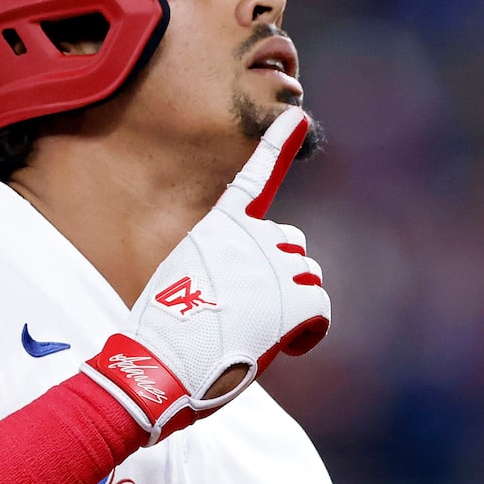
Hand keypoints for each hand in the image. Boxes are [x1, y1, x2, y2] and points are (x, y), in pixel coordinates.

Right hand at [76, 107, 330, 439]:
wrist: (162, 366)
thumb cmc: (165, 335)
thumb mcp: (183, 281)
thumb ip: (223, 266)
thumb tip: (252, 290)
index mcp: (219, 226)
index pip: (255, 177)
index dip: (278, 145)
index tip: (297, 118)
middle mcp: (252, 236)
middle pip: (291, 247)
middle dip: (280, 277)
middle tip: (246, 313)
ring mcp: (277, 266)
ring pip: (308, 278)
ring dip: (292, 304)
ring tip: (254, 331)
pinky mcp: (297, 299)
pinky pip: (322, 310)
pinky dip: (308, 332)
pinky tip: (283, 347)